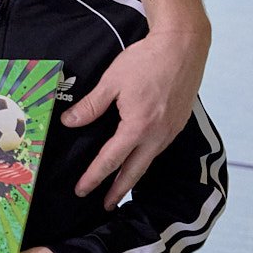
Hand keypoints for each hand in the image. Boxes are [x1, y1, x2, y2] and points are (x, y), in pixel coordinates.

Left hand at [60, 26, 208, 207]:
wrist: (183, 46)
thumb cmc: (147, 61)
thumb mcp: (112, 81)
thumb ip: (91, 105)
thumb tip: (70, 122)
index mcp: (138, 127)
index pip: (111, 160)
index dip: (94, 177)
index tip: (82, 190)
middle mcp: (157, 135)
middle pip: (134, 172)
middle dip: (119, 190)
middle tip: (106, 205)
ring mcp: (171, 131)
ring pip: (149, 161)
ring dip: (134, 177)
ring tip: (121, 187)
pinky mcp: (179, 123)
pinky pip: (159, 148)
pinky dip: (147, 159)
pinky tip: (140, 159)